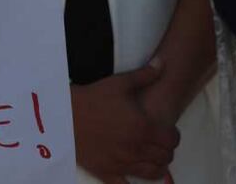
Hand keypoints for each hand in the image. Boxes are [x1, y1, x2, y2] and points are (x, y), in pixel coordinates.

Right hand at [71, 63, 179, 182]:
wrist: (62, 115)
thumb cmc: (91, 98)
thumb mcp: (118, 83)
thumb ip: (144, 75)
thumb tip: (163, 63)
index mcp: (143, 128)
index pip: (172, 140)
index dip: (173, 135)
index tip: (166, 131)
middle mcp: (137, 149)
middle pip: (165, 157)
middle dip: (165, 149)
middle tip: (157, 142)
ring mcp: (122, 164)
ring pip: (153, 173)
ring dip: (157, 166)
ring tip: (150, 157)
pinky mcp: (107, 172)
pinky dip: (134, 182)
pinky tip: (133, 174)